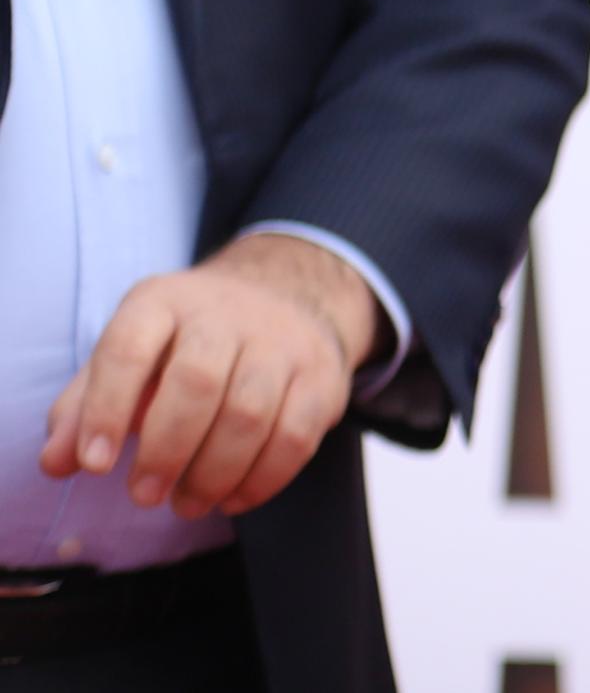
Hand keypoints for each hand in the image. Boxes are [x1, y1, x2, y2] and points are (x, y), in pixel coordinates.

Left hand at [45, 233, 378, 518]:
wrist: (287, 295)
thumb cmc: (183, 343)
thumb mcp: (128, 354)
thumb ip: (83, 408)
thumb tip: (57, 462)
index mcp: (165, 303)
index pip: (129, 349)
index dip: (105, 410)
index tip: (94, 466)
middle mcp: (227, 313)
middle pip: (197, 383)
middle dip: (165, 452)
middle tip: (145, 495)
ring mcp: (283, 341)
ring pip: (250, 414)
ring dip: (212, 474)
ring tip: (187, 503)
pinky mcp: (322, 375)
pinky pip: (296, 436)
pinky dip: (261, 480)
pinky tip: (232, 498)